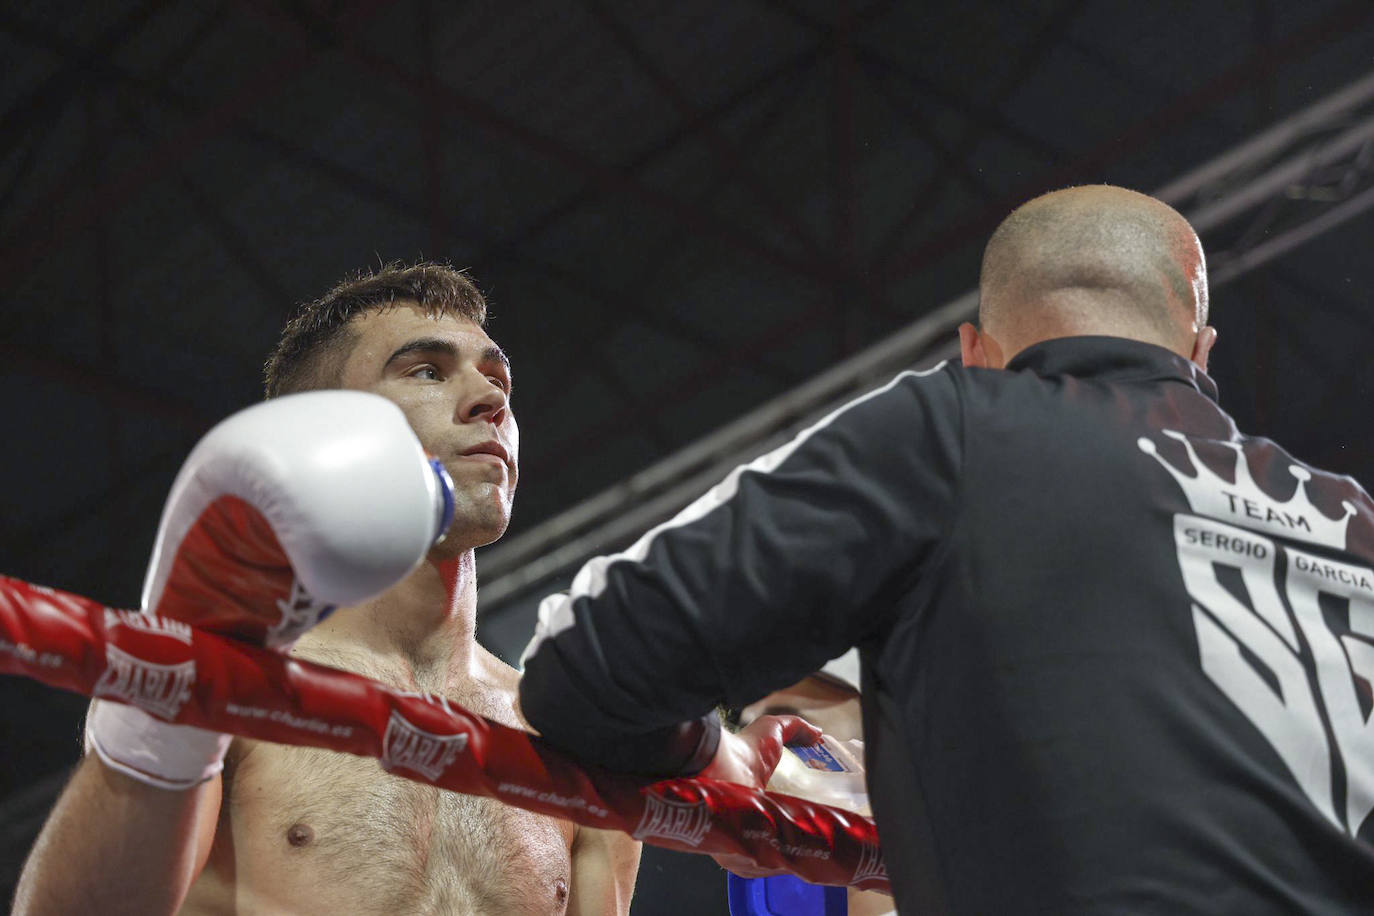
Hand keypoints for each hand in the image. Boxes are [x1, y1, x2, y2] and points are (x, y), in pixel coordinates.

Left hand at [702, 715, 821, 877]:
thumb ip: (796, 729)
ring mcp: (742, 842)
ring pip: (776, 856)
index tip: (826, 817)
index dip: (803, 818)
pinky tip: (807, 855)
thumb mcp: (772, 730)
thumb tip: (819, 735)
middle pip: (782, 839)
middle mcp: (746, 823)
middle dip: (805, 838)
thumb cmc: (743, 749)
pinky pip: (766, 867)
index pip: (783, 818)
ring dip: (799, 852)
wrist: (720, 767)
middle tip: (830, 833)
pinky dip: (787, 864)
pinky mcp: (737, 857)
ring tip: (825, 846)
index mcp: (754, 800)